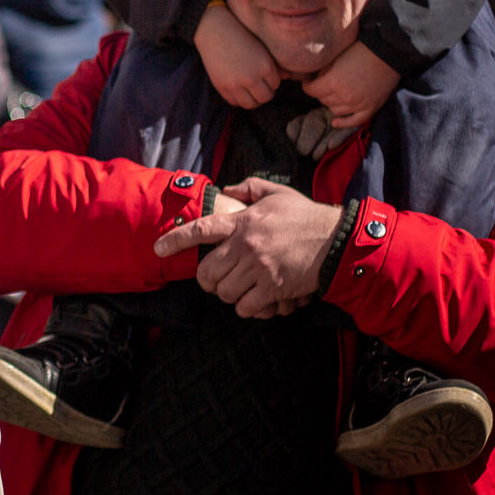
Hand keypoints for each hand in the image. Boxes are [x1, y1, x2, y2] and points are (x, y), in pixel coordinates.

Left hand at [153, 178, 341, 317]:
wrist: (336, 240)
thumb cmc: (306, 217)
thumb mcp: (277, 194)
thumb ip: (249, 188)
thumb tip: (226, 191)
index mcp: (243, 221)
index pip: (201, 229)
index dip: (175, 240)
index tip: (158, 249)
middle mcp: (246, 244)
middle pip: (206, 273)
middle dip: (208, 281)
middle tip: (217, 281)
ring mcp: (259, 267)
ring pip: (223, 292)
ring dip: (229, 294)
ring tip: (242, 288)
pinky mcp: (273, 288)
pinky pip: (244, 307)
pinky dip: (247, 307)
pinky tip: (257, 300)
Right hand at [193, 2, 280, 108]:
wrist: (214, 31)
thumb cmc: (241, 36)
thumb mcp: (261, 48)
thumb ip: (275, 64)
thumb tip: (287, 77)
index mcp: (265, 66)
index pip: (276, 84)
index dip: (272, 80)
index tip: (265, 74)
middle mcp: (251, 78)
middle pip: (265, 97)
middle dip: (264, 92)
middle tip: (260, 85)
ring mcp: (236, 84)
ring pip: (251, 104)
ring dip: (253, 99)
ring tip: (250, 90)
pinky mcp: (222, 87)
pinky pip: (235, 103)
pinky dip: (238, 99)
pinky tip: (238, 90)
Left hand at [302, 42, 399, 130]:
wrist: (389, 52)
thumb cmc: (362, 50)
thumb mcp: (337, 57)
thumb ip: (324, 70)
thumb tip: (314, 78)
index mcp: (333, 81)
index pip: (311, 90)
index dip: (308, 85)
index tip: (309, 82)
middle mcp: (344, 96)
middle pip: (323, 100)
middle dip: (320, 93)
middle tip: (323, 86)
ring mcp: (358, 104)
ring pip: (335, 110)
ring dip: (332, 103)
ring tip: (333, 96)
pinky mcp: (371, 108)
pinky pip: (354, 121)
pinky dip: (344, 123)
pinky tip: (335, 122)